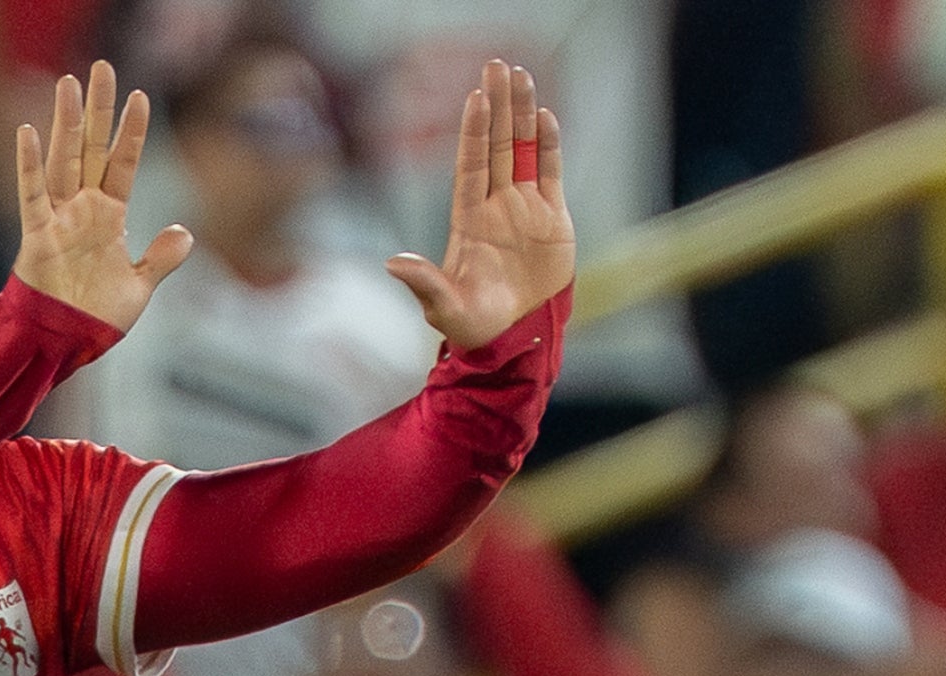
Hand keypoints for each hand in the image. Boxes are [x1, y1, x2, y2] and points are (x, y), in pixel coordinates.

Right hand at [13, 61, 192, 330]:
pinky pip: (32, 195)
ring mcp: (59, 219)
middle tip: (101, 67)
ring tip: (69, 83)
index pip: (122, 165)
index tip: (140, 96)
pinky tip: (28, 132)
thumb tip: (184, 232)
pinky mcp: (37, 236)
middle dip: (97, 110)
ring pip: (63, 161)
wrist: (64, 347)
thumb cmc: (95, 319)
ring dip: (66, 124)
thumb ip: (161, 259)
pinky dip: (29, 165)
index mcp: (108, 218)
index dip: (131, 132)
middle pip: (91, 149)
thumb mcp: (139, 287)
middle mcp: (83, 210)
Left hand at [386, 60, 575, 349]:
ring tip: (522, 76)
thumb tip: (392, 263)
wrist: (514, 340)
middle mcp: (496, 205)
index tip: (474, 97)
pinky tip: (546, 116)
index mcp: (469, 219)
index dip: (473, 131)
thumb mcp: (445, 307)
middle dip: (498, 106)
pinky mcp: (552, 220)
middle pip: (498, 145)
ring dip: (523, 114)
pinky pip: (551, 173)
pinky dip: (551, 145)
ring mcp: (525, 209)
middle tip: (497, 65)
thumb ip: (424, 283)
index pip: (471, 164)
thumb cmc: (473, 326)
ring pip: (525, 150)